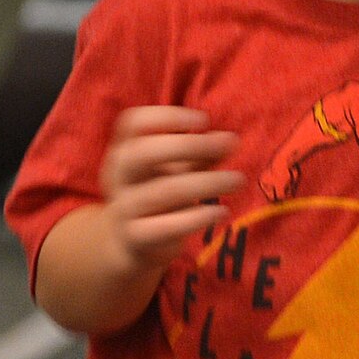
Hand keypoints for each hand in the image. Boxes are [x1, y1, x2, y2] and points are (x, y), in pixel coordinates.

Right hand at [100, 106, 242, 272]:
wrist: (132, 242)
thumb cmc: (161, 191)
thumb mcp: (179, 168)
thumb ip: (203, 153)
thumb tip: (231, 140)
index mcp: (126, 150)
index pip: (133, 123)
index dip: (167, 117)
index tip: (204, 120)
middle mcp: (120, 176)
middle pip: (142, 152)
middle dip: (189, 145)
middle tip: (231, 145)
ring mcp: (125, 207)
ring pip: (163, 191)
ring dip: (207, 183)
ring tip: (238, 180)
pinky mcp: (136, 236)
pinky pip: (164, 227)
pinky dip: (196, 218)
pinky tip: (222, 211)